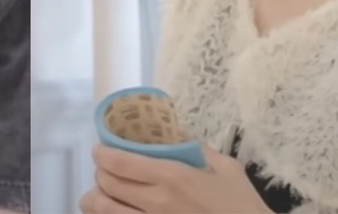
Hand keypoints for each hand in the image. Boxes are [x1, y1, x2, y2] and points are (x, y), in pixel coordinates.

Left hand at [79, 143, 271, 213]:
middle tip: (105, 167)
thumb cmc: (241, 205)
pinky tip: (113, 210)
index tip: (100, 149)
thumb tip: (176, 130)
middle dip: (100, 172)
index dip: (102, 154)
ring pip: (103, 211)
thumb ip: (197, 147)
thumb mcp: (226, 168)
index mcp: (172, 178)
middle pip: (106, 185)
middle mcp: (156, 203)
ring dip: (96, 198)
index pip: (120, 163)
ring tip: (103, 191)